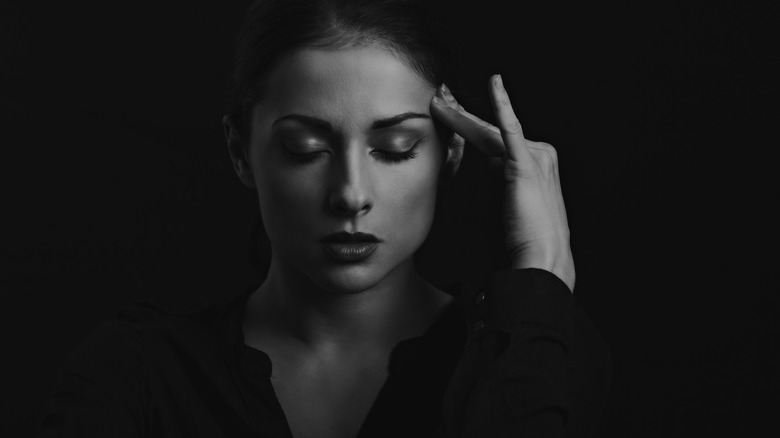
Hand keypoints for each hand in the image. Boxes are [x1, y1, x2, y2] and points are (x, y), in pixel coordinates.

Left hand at [430, 75, 574, 292]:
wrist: (543, 257)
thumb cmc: (526, 240)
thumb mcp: (511, 202)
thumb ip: (502, 179)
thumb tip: (490, 164)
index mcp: (535, 163)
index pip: (494, 139)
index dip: (468, 126)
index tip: (449, 112)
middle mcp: (539, 153)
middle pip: (490, 131)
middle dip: (460, 114)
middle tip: (438, 96)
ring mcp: (536, 156)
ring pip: (489, 132)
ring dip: (460, 117)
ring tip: (438, 101)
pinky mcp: (527, 162)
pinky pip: (510, 128)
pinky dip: (502, 105)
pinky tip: (494, 82)